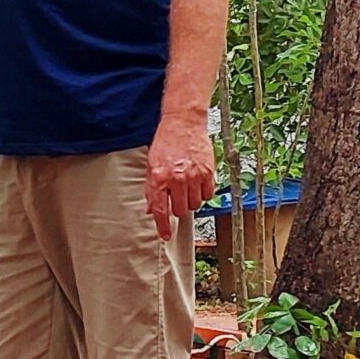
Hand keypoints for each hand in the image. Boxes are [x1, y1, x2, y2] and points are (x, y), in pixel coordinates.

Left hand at [145, 113, 215, 241]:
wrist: (183, 123)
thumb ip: (151, 189)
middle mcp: (176, 179)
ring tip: (186, 184)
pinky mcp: (208, 173)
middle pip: (180, 210)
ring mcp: (194, 177)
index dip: (162, 227)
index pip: (160, 210)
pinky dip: (202, 192)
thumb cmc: (166, 142)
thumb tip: (151, 210)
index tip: (165, 235)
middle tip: (176, 194)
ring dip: (190, 199)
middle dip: (177, 206)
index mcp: (159, 177)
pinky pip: (207, 195)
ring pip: (194, 205)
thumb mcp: (151, 165)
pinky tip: (197, 181)